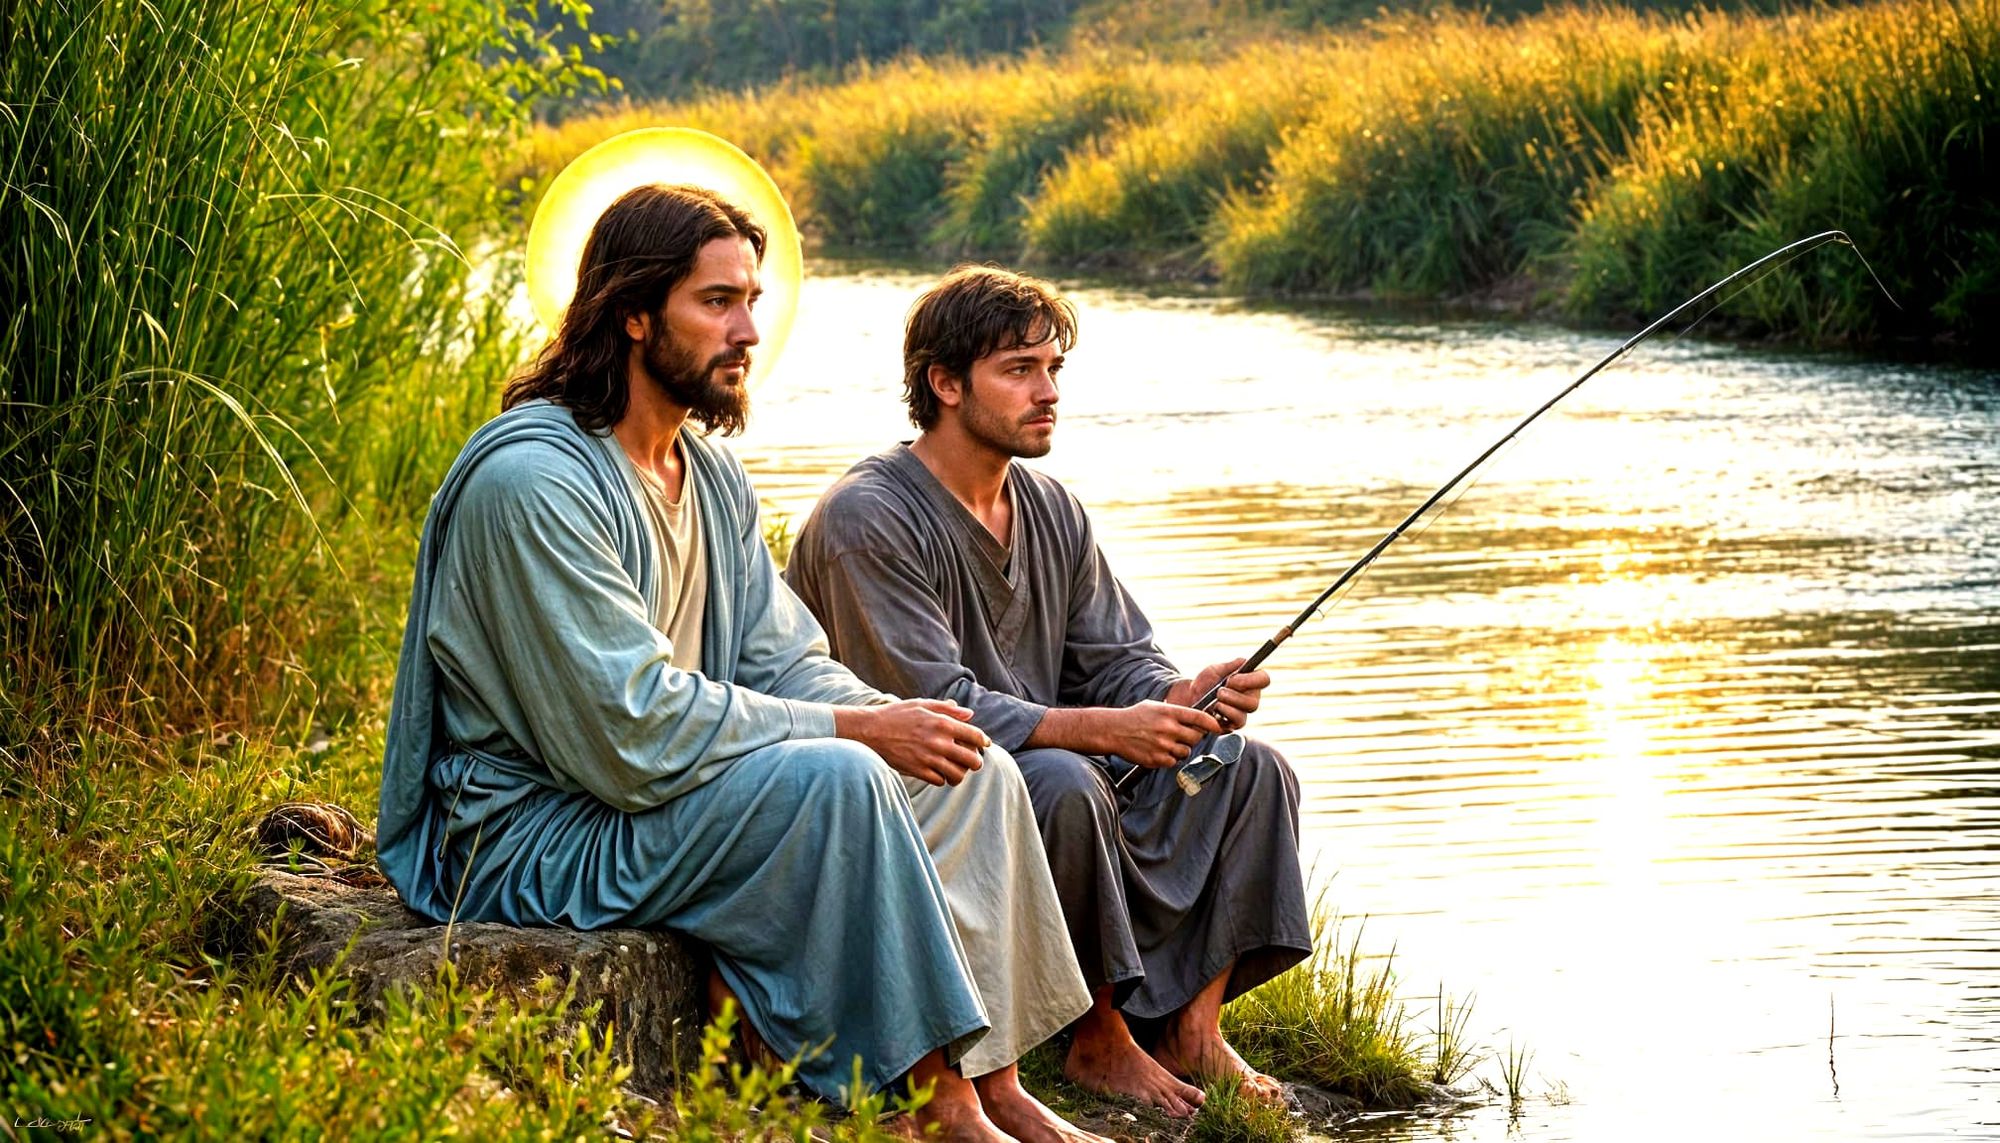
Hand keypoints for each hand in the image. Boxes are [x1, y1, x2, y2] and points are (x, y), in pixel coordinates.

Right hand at [833, 699, 989, 786]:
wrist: (870, 731)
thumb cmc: (896, 715)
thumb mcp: (922, 704)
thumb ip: (947, 709)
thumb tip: (969, 715)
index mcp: (942, 723)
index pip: (975, 736)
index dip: (984, 742)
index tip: (985, 745)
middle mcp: (939, 742)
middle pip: (972, 760)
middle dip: (976, 762)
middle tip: (972, 761)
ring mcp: (928, 758)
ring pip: (958, 774)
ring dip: (960, 773)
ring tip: (957, 770)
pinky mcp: (918, 771)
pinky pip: (940, 781)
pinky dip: (943, 778)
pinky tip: (939, 772)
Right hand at [1112, 701, 1222, 767]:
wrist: (1113, 731)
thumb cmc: (1134, 717)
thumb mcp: (1155, 706)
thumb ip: (1175, 711)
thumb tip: (1196, 717)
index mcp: (1169, 712)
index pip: (1199, 718)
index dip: (1212, 724)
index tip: (1218, 727)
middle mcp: (1168, 729)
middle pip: (1196, 737)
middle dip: (1192, 737)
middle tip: (1183, 735)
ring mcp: (1163, 746)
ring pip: (1186, 752)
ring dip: (1180, 749)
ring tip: (1167, 743)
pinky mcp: (1157, 760)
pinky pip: (1173, 762)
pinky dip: (1169, 759)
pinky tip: (1158, 751)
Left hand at [1166, 658, 1270, 732]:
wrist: (1190, 697)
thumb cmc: (1205, 682)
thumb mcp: (1215, 670)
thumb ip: (1230, 666)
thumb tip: (1243, 661)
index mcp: (1250, 683)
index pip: (1264, 679)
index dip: (1251, 679)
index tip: (1233, 678)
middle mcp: (1250, 699)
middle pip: (1254, 701)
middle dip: (1235, 695)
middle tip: (1220, 690)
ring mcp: (1242, 714)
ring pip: (1244, 713)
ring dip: (1228, 704)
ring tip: (1215, 699)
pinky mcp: (1233, 725)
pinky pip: (1236, 722)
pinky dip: (1224, 713)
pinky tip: (1214, 709)